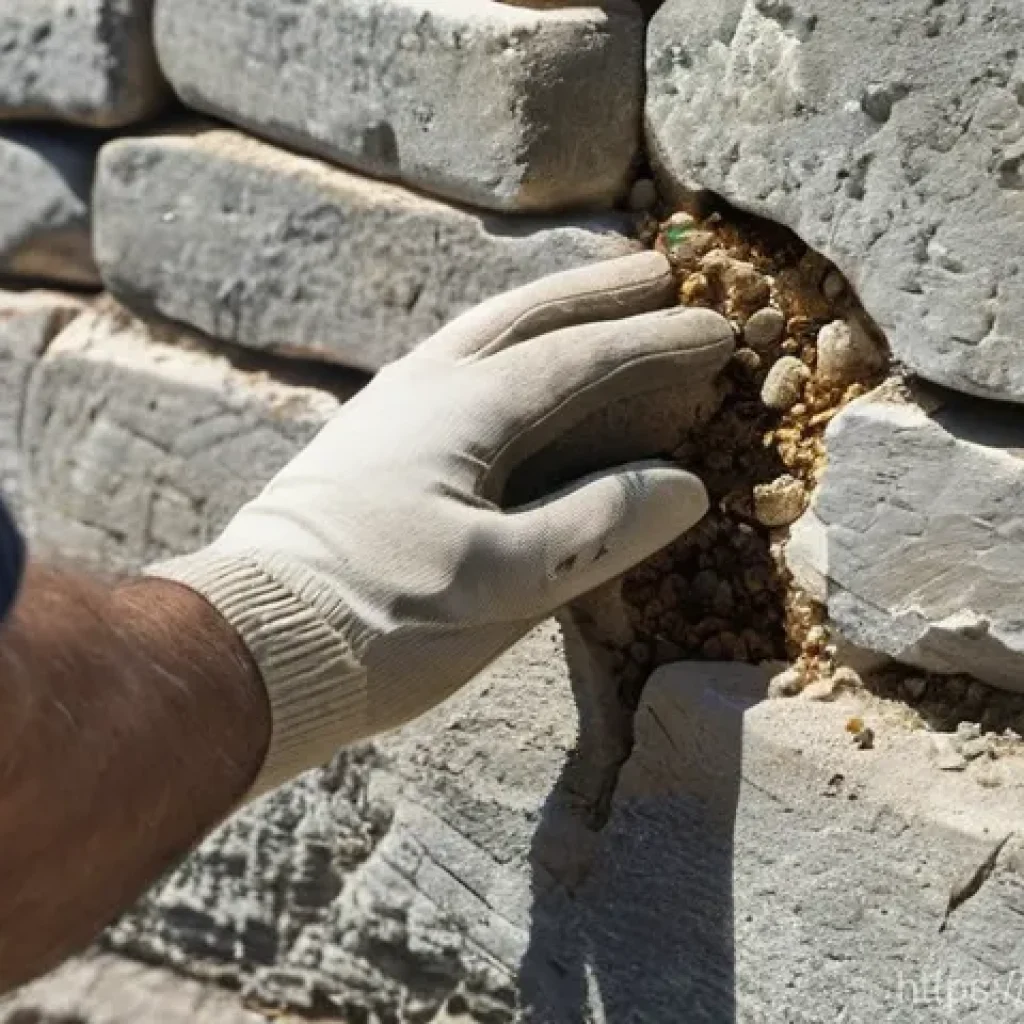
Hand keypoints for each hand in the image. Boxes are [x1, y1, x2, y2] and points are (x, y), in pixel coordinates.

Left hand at [153, 252, 733, 793]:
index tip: (720, 331)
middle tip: (658, 273)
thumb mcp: (502, 585)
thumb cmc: (379, 620)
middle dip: (597, 293)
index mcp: (463, 410)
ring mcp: (387, 410)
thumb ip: (596, 529)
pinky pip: (454, 371)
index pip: (581, 359)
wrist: (247, 647)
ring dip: (546, 313)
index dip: (656, 344)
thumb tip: (681, 485)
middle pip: (525, 316)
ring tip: (592, 308)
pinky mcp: (367, 444)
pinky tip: (510, 380)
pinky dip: (503, 356)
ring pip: (482, 335)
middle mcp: (422, 388)